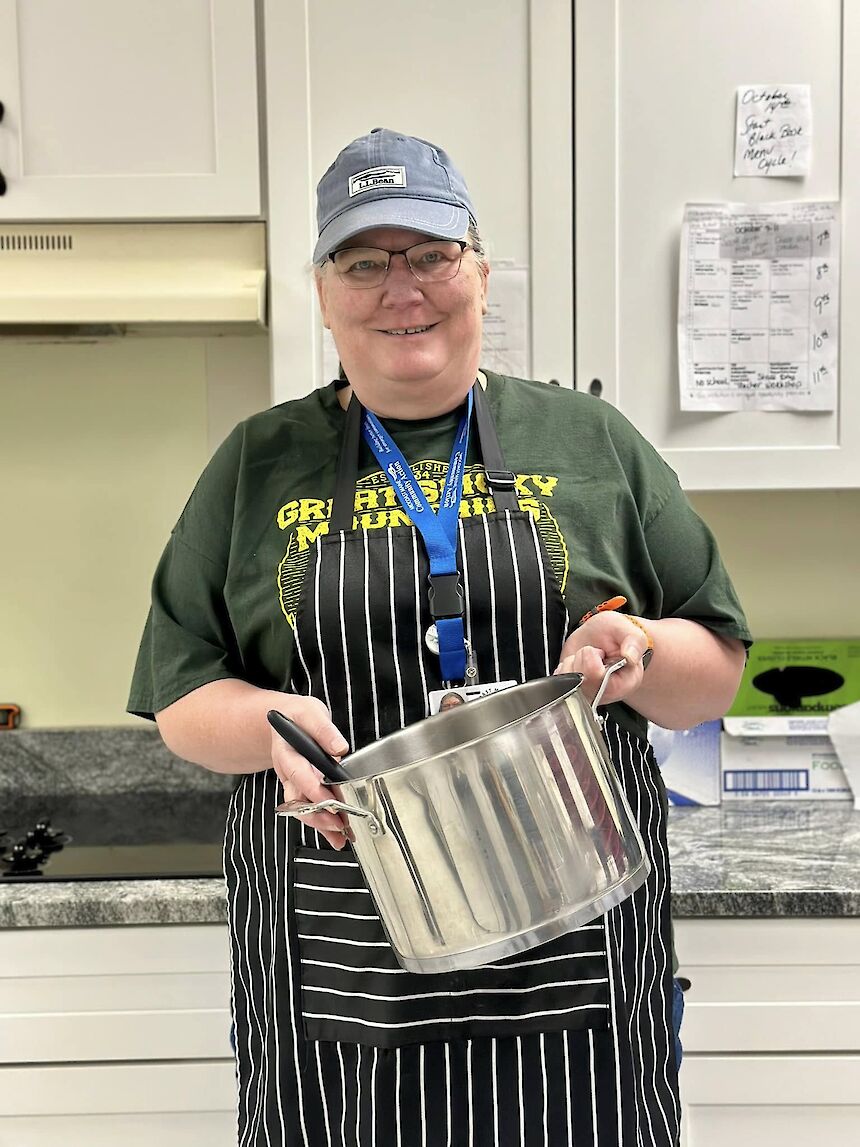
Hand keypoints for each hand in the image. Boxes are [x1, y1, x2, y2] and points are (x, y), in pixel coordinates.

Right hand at [269, 695, 350, 849]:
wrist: (285, 720)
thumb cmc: (297, 716)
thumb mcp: (310, 712)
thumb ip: (323, 729)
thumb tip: (339, 747)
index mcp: (287, 752)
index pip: (298, 773)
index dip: (312, 789)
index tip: (329, 800)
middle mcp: (287, 772)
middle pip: (298, 799)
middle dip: (318, 815)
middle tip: (339, 824)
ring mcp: (294, 783)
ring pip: (303, 809)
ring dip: (321, 824)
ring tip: (340, 836)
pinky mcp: (303, 789)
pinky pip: (310, 810)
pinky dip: (323, 824)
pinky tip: (336, 835)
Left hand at [554, 612, 651, 705]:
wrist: (602, 636)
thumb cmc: (616, 636)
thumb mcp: (628, 631)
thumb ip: (634, 641)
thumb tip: (630, 656)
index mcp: (626, 682)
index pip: (600, 679)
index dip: (593, 660)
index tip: (600, 652)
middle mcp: (607, 693)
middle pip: (581, 680)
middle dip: (582, 657)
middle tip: (594, 652)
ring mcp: (589, 694)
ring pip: (567, 680)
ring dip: (573, 662)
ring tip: (586, 657)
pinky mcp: (573, 692)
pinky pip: (558, 680)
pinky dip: (564, 667)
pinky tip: (577, 663)